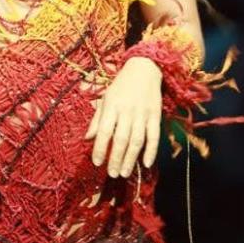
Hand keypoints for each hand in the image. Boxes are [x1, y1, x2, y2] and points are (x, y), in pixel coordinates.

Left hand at [86, 56, 162, 176]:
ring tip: (124, 173)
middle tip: (112, 174)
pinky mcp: (156, 115)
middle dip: (116, 158)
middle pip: (121, 139)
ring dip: (131, 158)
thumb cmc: (121, 86)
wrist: (144, 68)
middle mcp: (127, 110)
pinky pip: (154, 136)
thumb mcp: (106, 98)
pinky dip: (151, 151)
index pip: (104, 131)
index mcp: (112, 105)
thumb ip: (97, 119)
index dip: (100, 148)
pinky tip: (146, 164)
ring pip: (137, 140)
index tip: (96, 162)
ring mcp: (143, 113)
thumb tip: (87, 139)